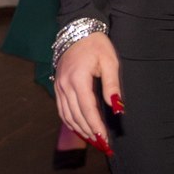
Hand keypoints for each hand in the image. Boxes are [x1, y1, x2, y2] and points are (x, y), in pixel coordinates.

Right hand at [53, 33, 119, 156]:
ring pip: (66, 115)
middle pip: (76, 115)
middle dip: (89, 131)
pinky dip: (70, 121)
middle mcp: (65, 85)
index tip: (104, 138)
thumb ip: (112, 85)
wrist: (77, 30)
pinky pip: (61, 109)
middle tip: (102, 143)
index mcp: (78, 79)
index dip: (95, 125)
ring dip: (79, 129)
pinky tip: (79, 127)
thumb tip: (116, 107)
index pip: (87, 109)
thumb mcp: (110, 61)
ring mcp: (58, 86)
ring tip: (93, 139)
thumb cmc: (97, 45)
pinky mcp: (57, 86)